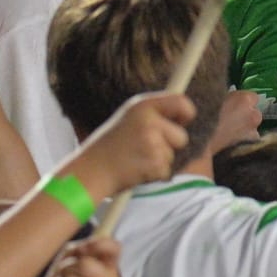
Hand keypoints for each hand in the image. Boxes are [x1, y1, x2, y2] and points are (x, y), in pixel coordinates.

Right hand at [66, 90, 194, 198]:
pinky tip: (136, 170)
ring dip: (160, 161)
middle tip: (145, 149)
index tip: (182, 122)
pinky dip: (155, 174)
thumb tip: (187, 114)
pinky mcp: (155, 163)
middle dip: (170, 146)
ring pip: (174, 155)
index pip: (181, 102)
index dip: (187, 113)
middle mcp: (149, 121)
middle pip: (182, 135)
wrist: (89, 172)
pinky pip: (167, 170)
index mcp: (142, 106)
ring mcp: (152, 142)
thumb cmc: (109, 147)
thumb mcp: (129, 118)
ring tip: (136, 159)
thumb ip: (155, 114)